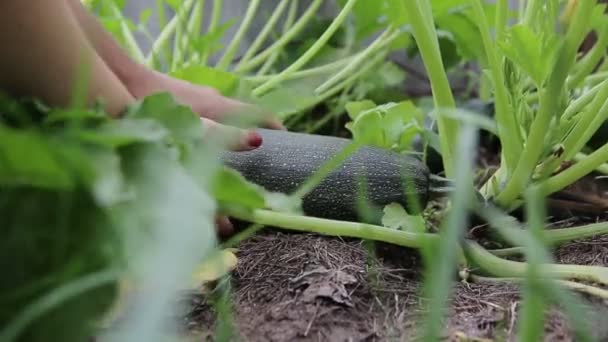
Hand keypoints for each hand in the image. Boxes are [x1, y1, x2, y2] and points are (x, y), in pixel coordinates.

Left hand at [126, 69, 284, 235]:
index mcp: (218, 105)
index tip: (287, 146)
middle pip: (239, 121)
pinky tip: (193, 163)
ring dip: (226, 147)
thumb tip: (255, 141)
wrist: (111, 81)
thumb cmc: (152, 103)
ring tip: (226, 176)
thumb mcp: (190, 123)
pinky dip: (204, 144)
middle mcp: (209, 101)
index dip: (274, 128)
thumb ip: (222, 135)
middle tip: (255, 172)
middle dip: (250, 144)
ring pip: (218, 125)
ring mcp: (191, 103)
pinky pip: (199, 127)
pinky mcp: (175, 108)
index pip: (258, 113)